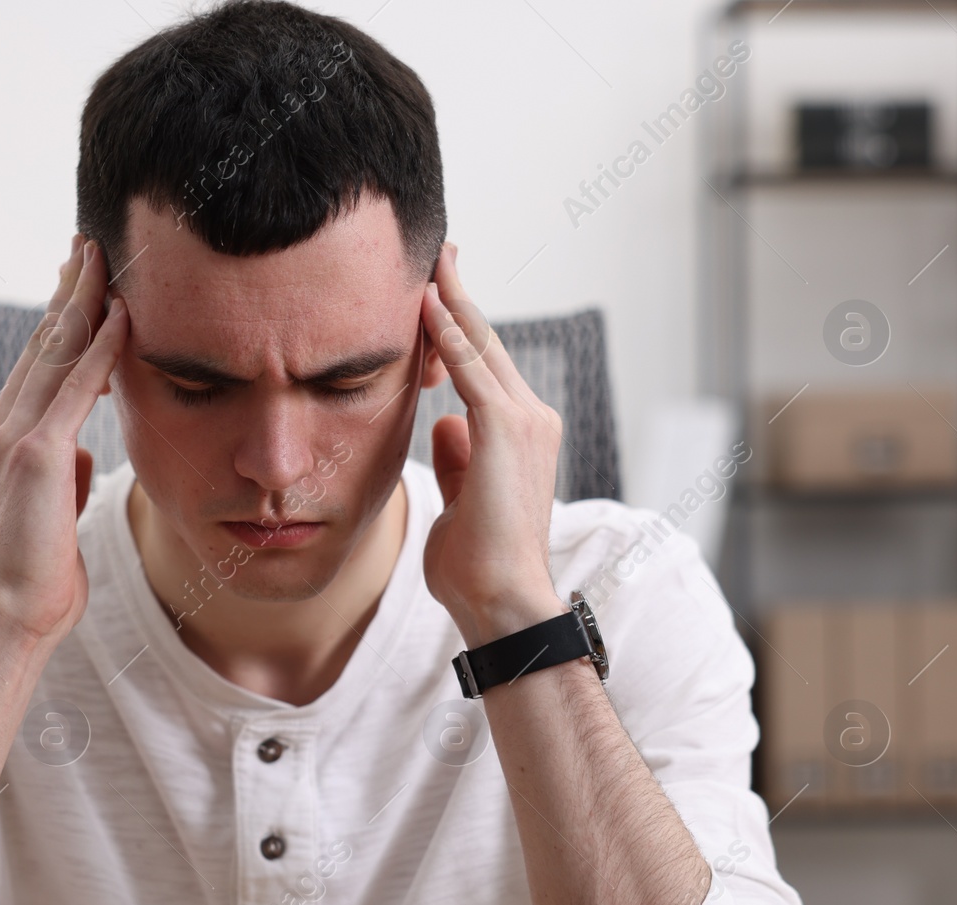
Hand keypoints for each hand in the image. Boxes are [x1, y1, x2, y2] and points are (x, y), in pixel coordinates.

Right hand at [0, 236, 127, 646]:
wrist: (9, 616)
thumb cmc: (36, 577)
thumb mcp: (55, 513)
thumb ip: (64, 475)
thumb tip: (81, 454)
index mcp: (7, 439)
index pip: (40, 365)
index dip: (61, 321)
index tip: (81, 283)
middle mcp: (3, 426)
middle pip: (43, 343)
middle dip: (69, 291)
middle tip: (88, 244)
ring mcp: (17, 435)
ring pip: (56, 351)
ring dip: (83, 300)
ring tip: (102, 256)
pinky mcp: (39, 453)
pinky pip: (77, 385)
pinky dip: (101, 346)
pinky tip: (122, 314)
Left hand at [420, 242, 564, 645]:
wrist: (502, 601)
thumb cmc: (477, 565)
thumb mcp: (461, 499)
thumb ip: (458, 458)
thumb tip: (444, 424)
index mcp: (521, 434)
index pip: (483, 365)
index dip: (459, 325)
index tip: (435, 290)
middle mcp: (531, 419)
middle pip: (486, 342)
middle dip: (458, 295)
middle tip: (438, 250)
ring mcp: (524, 422)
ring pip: (480, 345)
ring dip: (452, 301)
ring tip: (430, 259)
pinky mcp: (506, 430)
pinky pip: (472, 369)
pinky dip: (449, 335)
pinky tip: (426, 303)